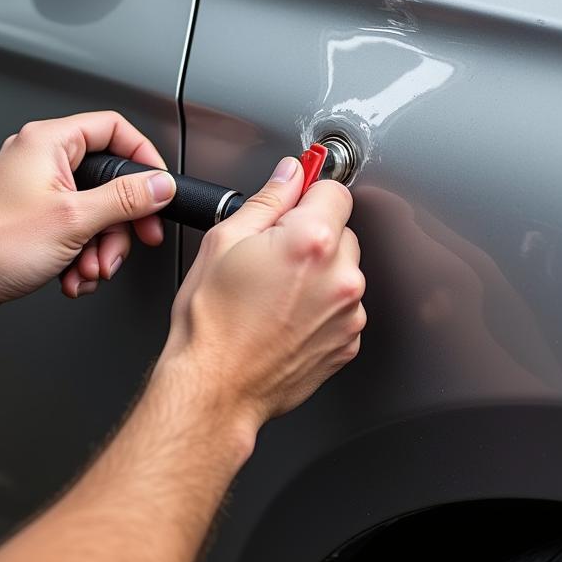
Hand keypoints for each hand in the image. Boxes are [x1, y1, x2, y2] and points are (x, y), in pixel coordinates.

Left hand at [0, 112, 175, 317]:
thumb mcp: (75, 219)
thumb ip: (126, 199)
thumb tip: (160, 185)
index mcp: (48, 142)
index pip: (114, 129)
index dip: (143, 157)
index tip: (158, 186)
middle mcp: (41, 159)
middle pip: (108, 179)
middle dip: (120, 221)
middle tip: (134, 239)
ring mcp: (36, 189)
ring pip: (94, 211)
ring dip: (100, 247)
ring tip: (89, 268)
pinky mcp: (32, 218)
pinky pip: (75, 230)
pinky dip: (80, 255)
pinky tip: (73, 275)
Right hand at [157, 157, 366, 430]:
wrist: (216, 387)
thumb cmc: (211, 323)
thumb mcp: (224, 241)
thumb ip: (268, 199)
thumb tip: (289, 174)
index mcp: (311, 241)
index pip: (334, 189)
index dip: (307, 194)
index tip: (293, 205)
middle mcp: (341, 276)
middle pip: (341, 231)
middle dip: (312, 236)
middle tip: (271, 258)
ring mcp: (350, 313)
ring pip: (343, 272)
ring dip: (319, 274)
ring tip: (274, 294)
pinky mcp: (349, 341)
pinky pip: (342, 308)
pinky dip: (321, 308)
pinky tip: (285, 317)